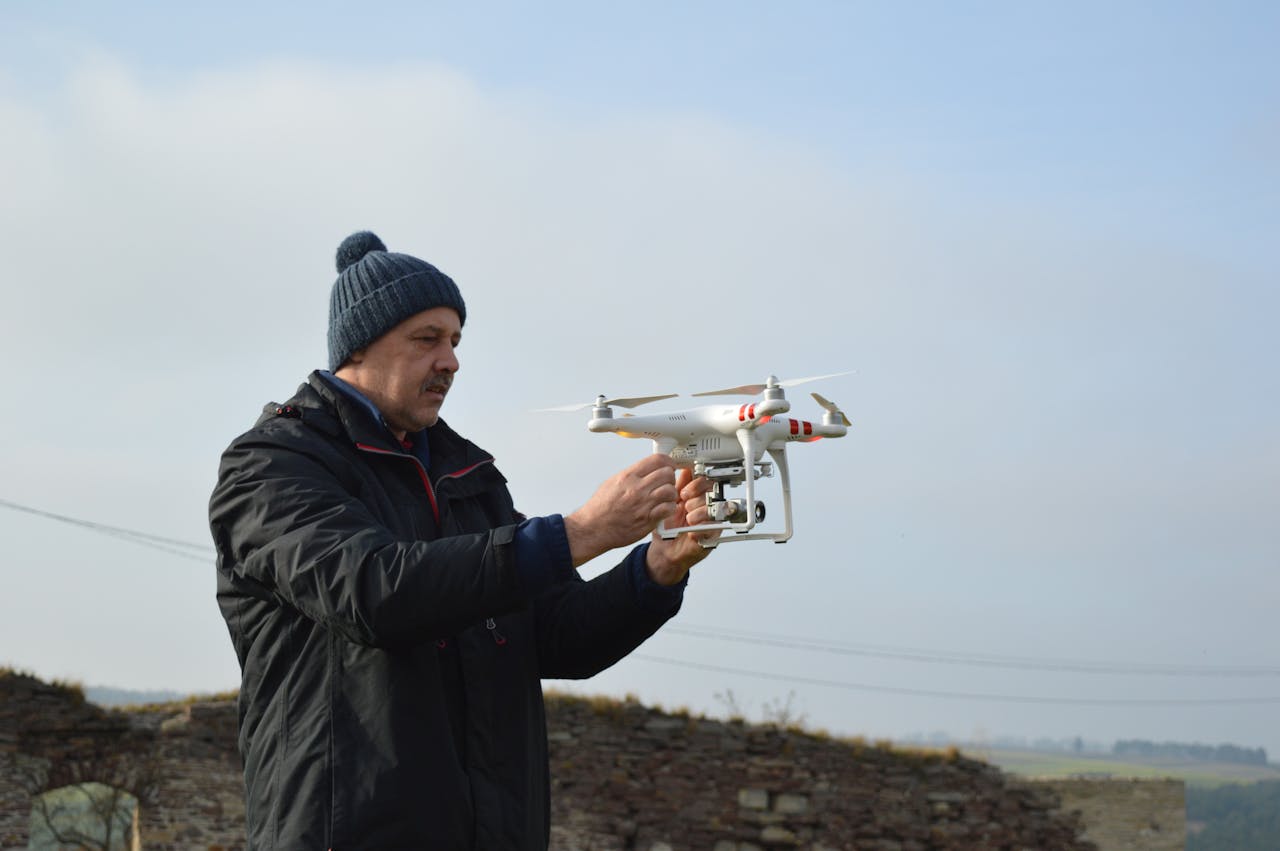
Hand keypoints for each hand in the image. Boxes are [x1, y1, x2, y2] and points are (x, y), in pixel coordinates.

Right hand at [563, 454, 679, 566]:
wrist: (593, 528)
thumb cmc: (600, 508)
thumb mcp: (612, 483)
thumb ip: (630, 475)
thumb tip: (644, 470)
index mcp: (628, 476)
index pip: (657, 459)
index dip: (668, 461)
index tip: (669, 465)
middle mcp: (637, 488)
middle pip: (667, 473)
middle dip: (670, 477)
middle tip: (667, 482)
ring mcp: (643, 504)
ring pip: (670, 490)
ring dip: (671, 494)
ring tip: (665, 498)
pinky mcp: (647, 519)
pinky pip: (668, 509)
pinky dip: (669, 508)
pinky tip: (663, 510)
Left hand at [645, 468, 719, 584]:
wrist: (665, 550)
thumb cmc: (668, 527)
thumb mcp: (670, 502)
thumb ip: (679, 486)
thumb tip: (683, 467)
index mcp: (698, 496)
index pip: (706, 481)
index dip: (696, 484)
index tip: (684, 492)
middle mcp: (707, 506)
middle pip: (711, 492)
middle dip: (695, 498)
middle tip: (685, 506)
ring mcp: (712, 520)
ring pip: (712, 508)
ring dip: (696, 513)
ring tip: (687, 519)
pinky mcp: (713, 536)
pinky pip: (713, 527)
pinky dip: (699, 528)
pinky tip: (690, 531)